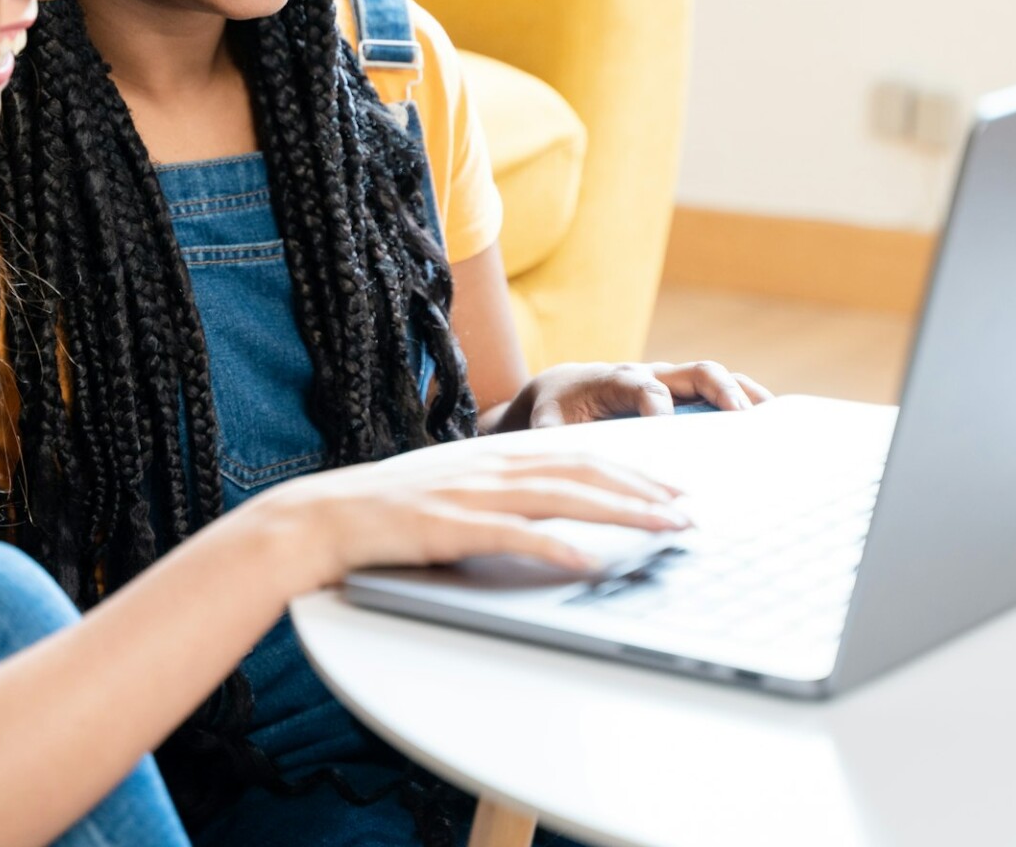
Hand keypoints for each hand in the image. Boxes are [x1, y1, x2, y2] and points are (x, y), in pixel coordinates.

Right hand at [249, 449, 691, 592]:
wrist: (326, 516)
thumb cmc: (392, 509)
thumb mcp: (456, 484)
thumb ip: (504, 489)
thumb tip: (557, 509)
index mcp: (496, 453)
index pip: (579, 454)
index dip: (632, 468)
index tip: (672, 486)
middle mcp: (491, 465)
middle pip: (584, 471)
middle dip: (644, 491)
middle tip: (689, 512)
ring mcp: (472, 494)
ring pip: (564, 498)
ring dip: (622, 513)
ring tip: (664, 529)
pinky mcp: (450, 527)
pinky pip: (515, 537)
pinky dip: (556, 548)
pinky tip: (590, 563)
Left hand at [497, 360, 774, 430]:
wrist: (563, 388)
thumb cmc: (556, 410)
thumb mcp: (545, 424)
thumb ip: (553, 440)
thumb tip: (561, 471)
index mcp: (614, 380)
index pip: (642, 386)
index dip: (656, 404)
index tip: (666, 426)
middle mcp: (650, 374)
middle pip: (692, 371)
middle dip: (719, 390)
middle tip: (742, 418)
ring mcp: (672, 381)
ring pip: (715, 377)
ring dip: (745, 394)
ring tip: (775, 419)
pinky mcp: (685, 394)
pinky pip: (722, 391)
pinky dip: (747, 401)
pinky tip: (772, 425)